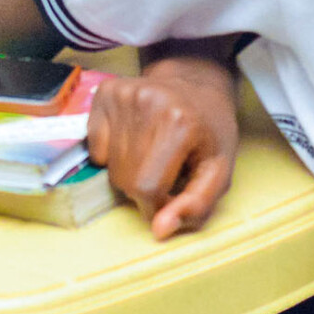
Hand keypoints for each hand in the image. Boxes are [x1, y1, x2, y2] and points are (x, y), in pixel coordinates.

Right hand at [86, 55, 239, 238]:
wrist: (195, 83)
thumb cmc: (210, 130)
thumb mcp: (218, 171)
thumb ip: (196, 205)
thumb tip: (160, 230)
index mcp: (180, 123)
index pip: (147, 187)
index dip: (157, 205)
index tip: (169, 198)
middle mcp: (147, 103)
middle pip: (125, 178)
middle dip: (144, 188)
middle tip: (164, 171)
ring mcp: (122, 95)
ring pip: (109, 166)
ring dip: (129, 170)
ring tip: (151, 152)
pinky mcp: (104, 93)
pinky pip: (95, 146)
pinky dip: (111, 152)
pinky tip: (133, 137)